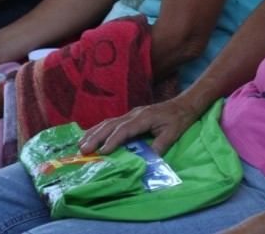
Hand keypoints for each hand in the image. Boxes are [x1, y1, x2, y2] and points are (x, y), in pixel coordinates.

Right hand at [78, 96, 203, 155]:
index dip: (112, 140)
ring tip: (80, 144)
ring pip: (108, 122)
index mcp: (143, 118)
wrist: (184, 104)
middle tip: (83, 150)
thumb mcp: (172, 134)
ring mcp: (131, 114)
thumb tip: (146, 160)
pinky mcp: (130, 116)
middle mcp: (134, 114)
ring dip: (94, 133)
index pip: (124, 130)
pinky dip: (99, 129)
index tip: (102, 152)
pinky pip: (112, 122)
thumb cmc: (179, 119)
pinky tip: (90, 135)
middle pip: (111, 125)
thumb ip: (159, 146)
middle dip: (96, 137)